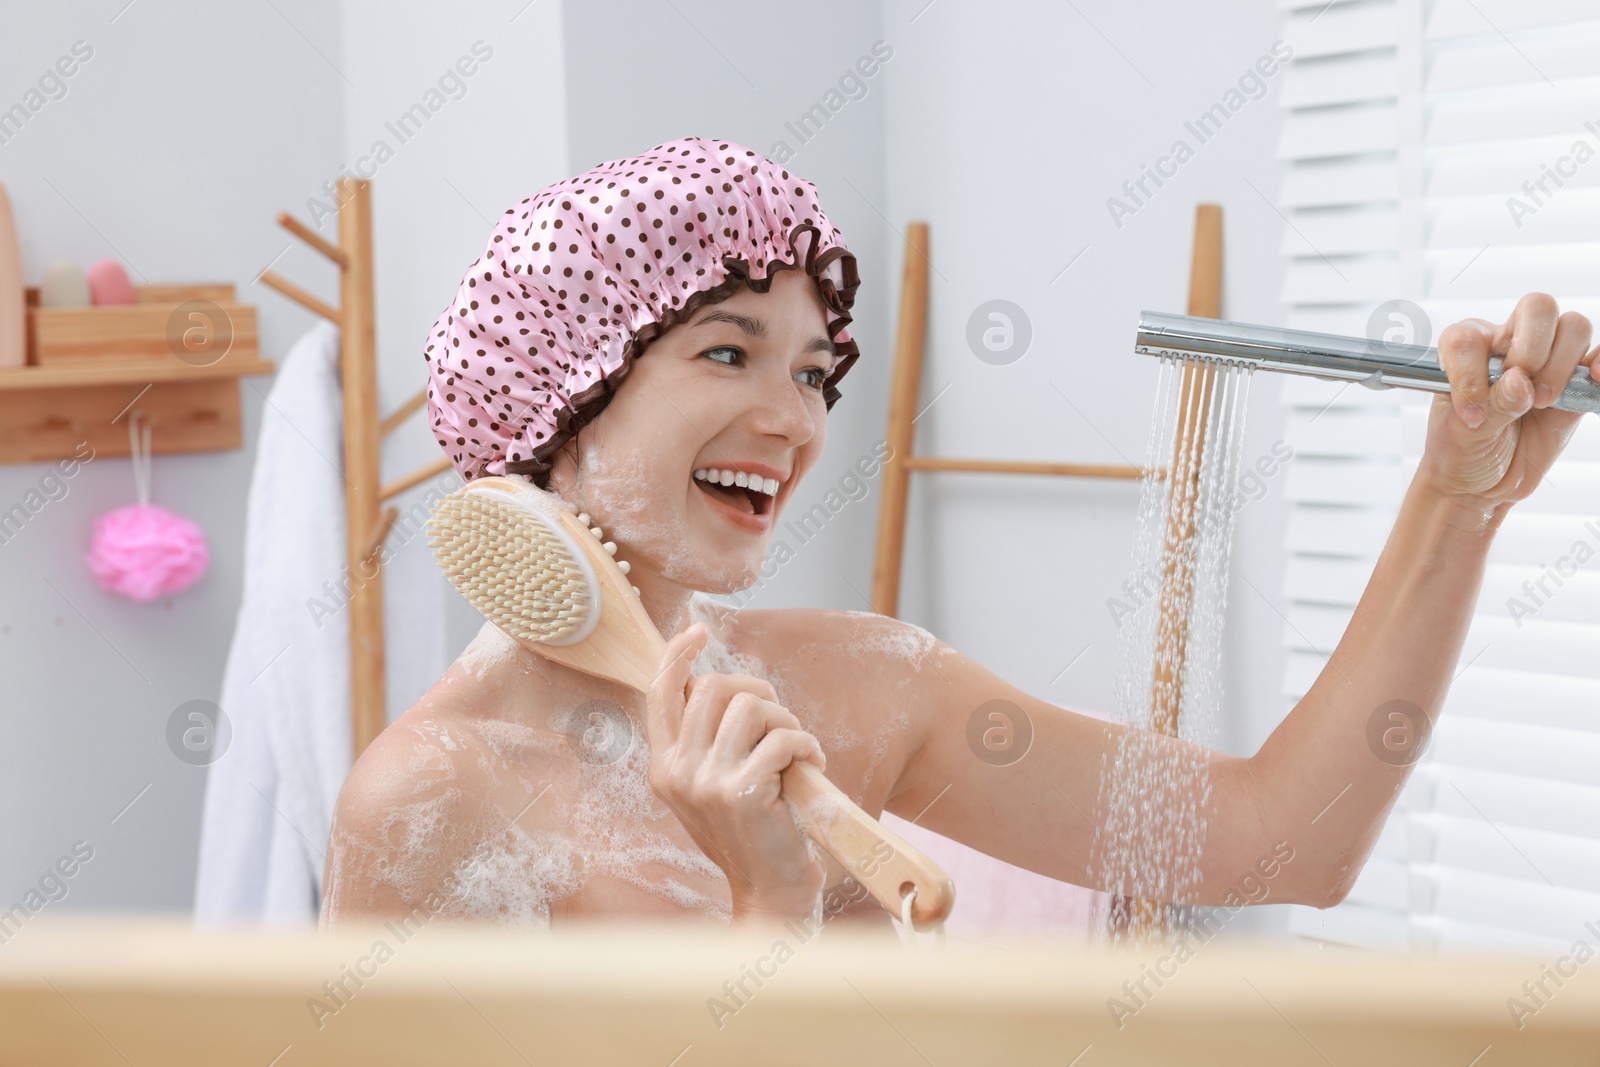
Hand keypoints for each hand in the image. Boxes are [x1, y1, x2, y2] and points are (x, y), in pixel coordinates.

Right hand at [645, 622, 827, 922]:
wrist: (769, 894)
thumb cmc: (752, 835)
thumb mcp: (713, 787)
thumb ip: (707, 743)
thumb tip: (724, 687)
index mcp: (664, 766)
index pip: (659, 693)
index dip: (677, 655)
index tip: (698, 631)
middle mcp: (676, 771)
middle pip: (716, 687)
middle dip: (761, 692)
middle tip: (782, 722)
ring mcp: (705, 782)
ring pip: (752, 706)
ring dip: (787, 721)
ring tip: (797, 749)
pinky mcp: (741, 793)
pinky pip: (782, 738)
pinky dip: (806, 745)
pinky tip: (811, 767)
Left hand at [1422, 293, 1594, 509]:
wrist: (1483, 483)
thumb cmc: (1461, 450)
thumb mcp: (1462, 436)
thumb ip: (1491, 406)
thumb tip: (1520, 381)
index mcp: (1467, 351)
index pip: (1470, 336)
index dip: (1472, 373)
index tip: (1472, 413)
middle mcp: (1507, 344)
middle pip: (1536, 308)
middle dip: (1532, 349)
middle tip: (1522, 390)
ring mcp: (1545, 360)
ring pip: (1572, 326)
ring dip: (1561, 364)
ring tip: (1542, 403)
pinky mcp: (1575, 382)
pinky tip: (1595, 378)